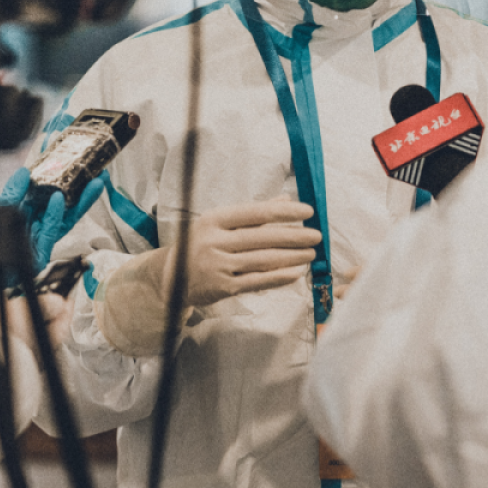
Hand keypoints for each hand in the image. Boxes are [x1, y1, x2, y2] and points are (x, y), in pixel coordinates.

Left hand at [0, 168, 106, 266]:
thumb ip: (14, 191)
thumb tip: (26, 171)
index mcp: (32, 213)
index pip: (52, 192)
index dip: (63, 177)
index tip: (74, 160)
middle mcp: (41, 224)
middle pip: (68, 205)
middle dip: (84, 189)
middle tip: (99, 172)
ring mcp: (43, 239)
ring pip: (67, 218)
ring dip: (81, 200)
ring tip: (93, 183)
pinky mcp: (41, 253)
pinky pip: (51, 231)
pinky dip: (56, 214)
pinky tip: (60, 199)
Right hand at [168, 200, 318, 307]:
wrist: (170, 277)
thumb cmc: (200, 245)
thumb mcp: (219, 224)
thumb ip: (252, 214)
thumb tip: (285, 200)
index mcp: (214, 219)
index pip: (256, 213)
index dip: (285, 212)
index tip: (308, 211)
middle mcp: (214, 241)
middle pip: (263, 237)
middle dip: (294, 236)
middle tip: (316, 235)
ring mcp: (218, 265)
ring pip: (263, 259)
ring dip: (292, 257)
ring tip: (311, 253)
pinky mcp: (223, 287)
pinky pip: (257, 281)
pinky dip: (278, 277)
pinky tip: (295, 273)